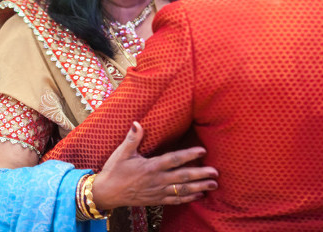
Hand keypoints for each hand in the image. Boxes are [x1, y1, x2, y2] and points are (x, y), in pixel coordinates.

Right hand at [92, 122, 217, 209]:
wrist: (107, 193)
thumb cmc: (114, 170)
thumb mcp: (122, 153)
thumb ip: (132, 138)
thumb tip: (138, 123)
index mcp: (150, 166)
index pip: (173, 159)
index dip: (189, 155)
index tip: (202, 151)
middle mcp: (157, 180)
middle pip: (183, 177)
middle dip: (200, 175)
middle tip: (216, 173)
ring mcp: (158, 192)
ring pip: (182, 190)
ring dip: (199, 187)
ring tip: (213, 185)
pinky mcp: (156, 200)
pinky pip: (175, 200)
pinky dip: (188, 198)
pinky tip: (199, 195)